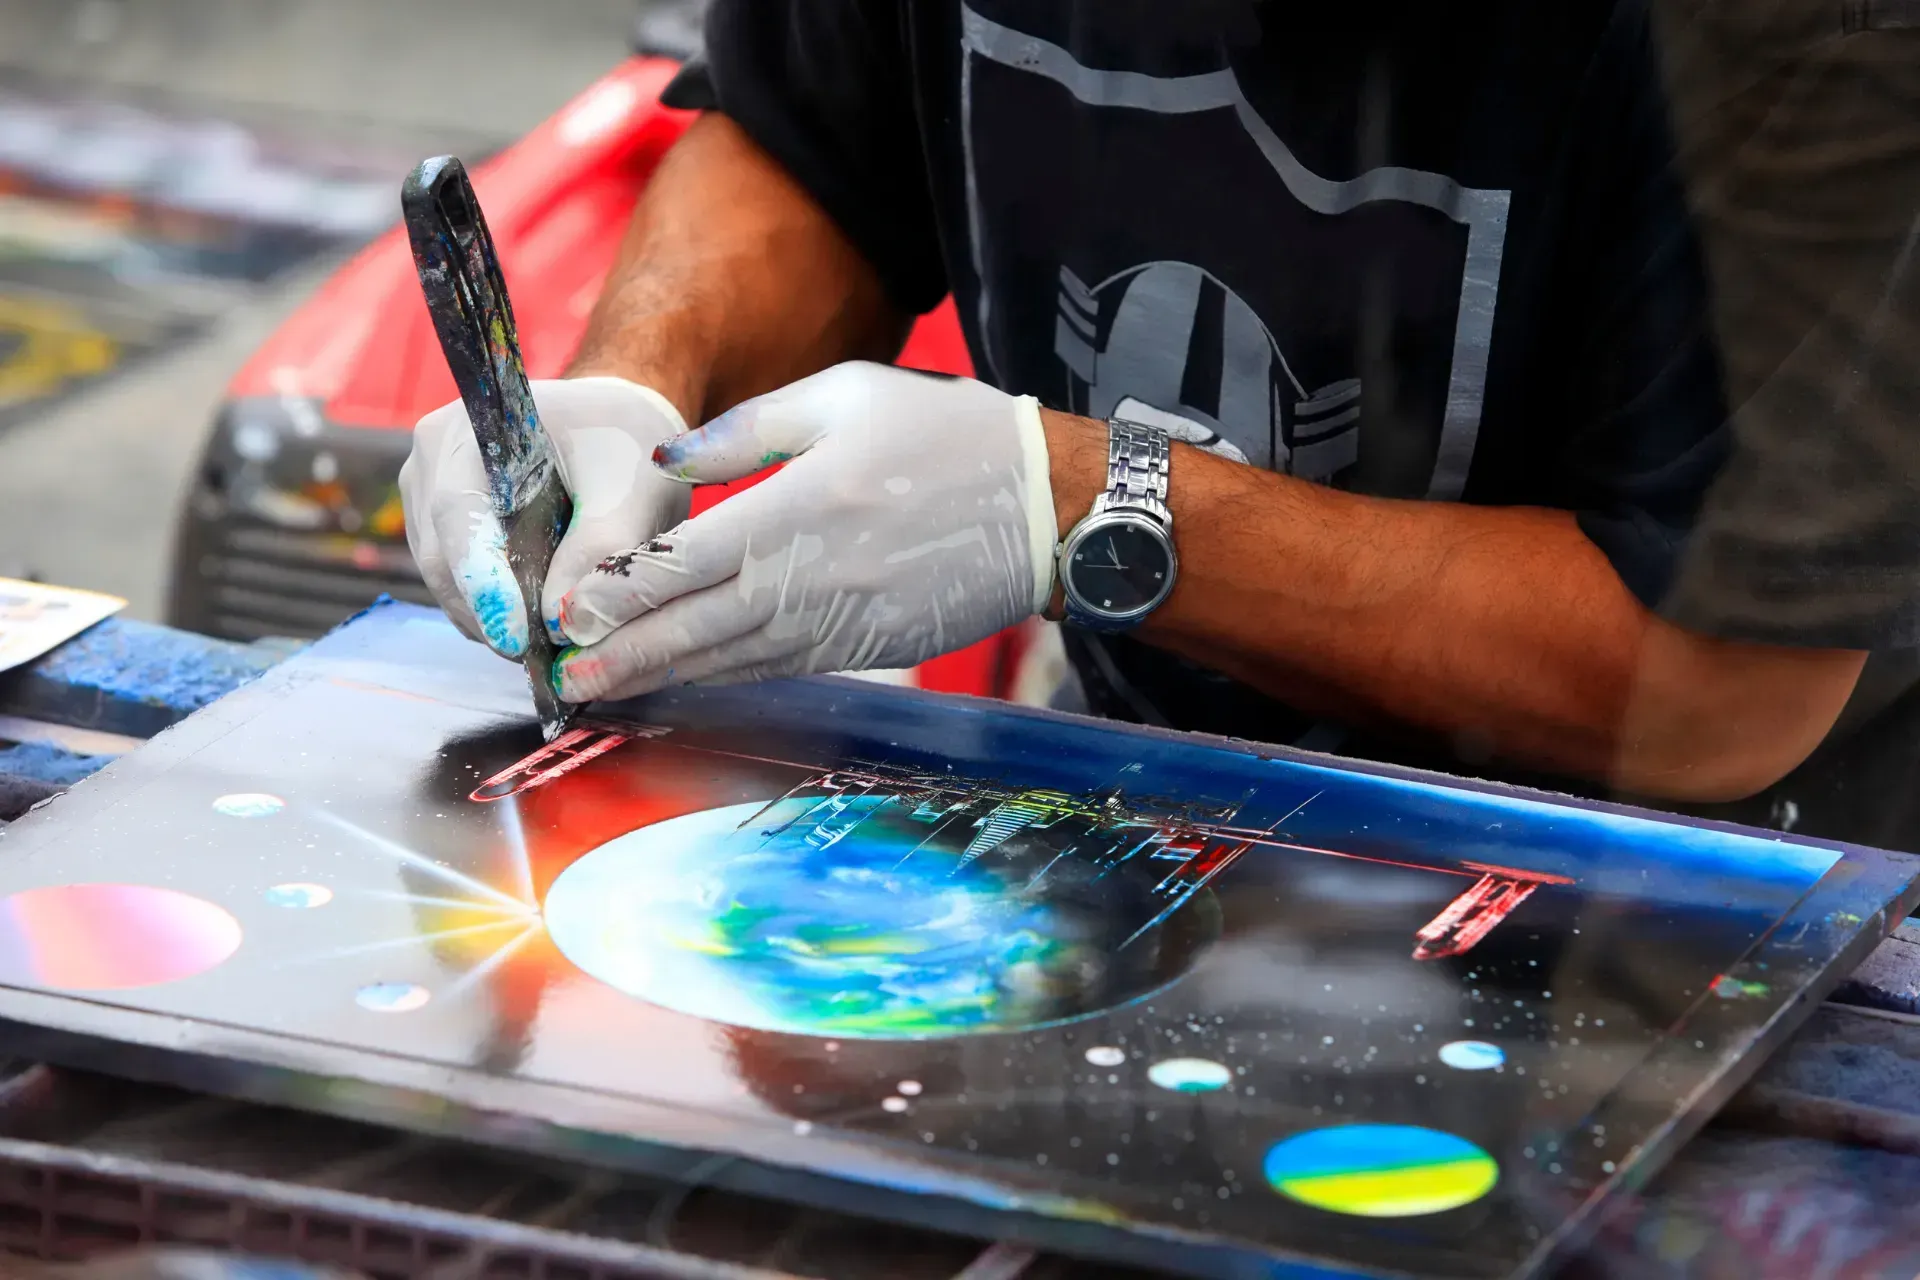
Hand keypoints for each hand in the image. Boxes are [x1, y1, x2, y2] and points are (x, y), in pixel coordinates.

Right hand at [400, 377, 692, 657]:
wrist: (618, 428)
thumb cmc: (626, 445)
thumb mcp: (631, 488)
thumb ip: (599, 546)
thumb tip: (556, 618)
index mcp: (467, 432)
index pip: (458, 515)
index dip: (483, 582)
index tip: (516, 637)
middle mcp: (432, 463)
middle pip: (443, 558)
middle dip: (490, 614)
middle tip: (541, 659)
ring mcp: (429, 499)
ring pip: (447, 581)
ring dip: (492, 620)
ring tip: (547, 646)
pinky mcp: (442, 532)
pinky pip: (458, 586)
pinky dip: (494, 612)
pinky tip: (535, 626)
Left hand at [550, 361, 1056, 700]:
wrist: (1047, 507)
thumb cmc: (946, 434)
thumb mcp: (847, 393)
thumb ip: (748, 428)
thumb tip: (668, 463)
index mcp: (804, 504)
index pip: (690, 559)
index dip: (623, 591)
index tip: (572, 611)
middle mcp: (818, 574)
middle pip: (700, 624)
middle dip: (627, 654)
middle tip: (567, 677)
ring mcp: (846, 619)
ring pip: (737, 658)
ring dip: (667, 677)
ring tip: (609, 690)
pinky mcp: (870, 644)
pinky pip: (784, 667)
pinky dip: (729, 678)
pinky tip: (690, 682)